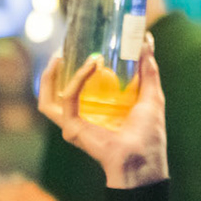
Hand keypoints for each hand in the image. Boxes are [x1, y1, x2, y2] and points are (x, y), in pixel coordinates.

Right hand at [38, 42, 169, 189]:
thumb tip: (147, 42)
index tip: (81, 45)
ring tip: (59, 56)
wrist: (144, 159)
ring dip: (50, 76)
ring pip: (48, 99)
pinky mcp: (72, 129)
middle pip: (55, 93)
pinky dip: (77, 80)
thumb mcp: (151, 96)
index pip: (77, 88)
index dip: (74, 67)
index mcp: (98, 112)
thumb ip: (148, 70)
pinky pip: (67, 99)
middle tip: (62, 49)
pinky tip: (90, 65)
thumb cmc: (149, 135)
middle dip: (52, 72)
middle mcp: (82, 119)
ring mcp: (74, 126)